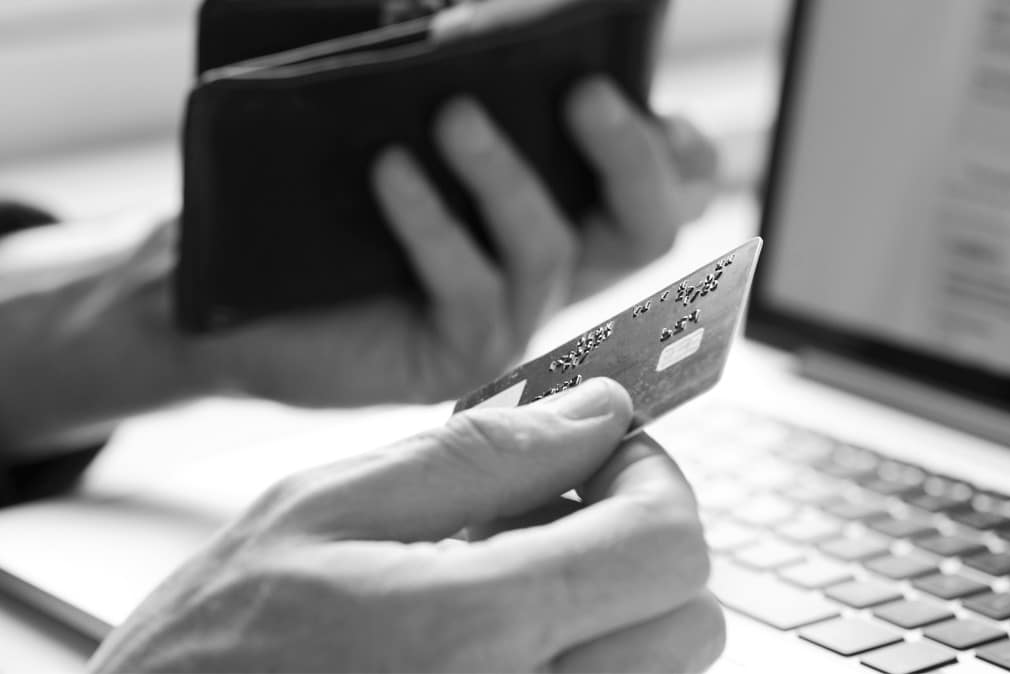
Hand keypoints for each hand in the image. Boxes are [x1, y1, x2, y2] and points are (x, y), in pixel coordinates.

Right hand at [89, 379, 723, 672]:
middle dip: (643, 549)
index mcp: (471, 631)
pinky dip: (589, 664)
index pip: (667, 546)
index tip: (604, 459)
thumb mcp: (318, 513)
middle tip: (562, 518)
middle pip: (689, 620)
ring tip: (516, 587)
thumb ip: (475, 456)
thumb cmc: (209, 653)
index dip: (651, 481)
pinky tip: (504, 643)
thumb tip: (596, 410)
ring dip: (618, 613)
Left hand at [185, 77, 718, 405]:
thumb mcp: (394, 123)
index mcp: (558, 211)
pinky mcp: (457, 360)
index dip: (682, 155)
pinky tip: (391, 170)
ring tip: (453, 113)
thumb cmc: (320, 201)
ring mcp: (510, 320)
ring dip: (506, 175)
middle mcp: (551, 270)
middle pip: (648, 230)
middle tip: (587, 91)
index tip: (665, 109)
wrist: (237, 300)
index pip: (662, 193)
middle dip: (634, 159)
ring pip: (553, 249)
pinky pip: (470, 289)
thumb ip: (454, 81)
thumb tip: (464, 17)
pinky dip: (435, 223)